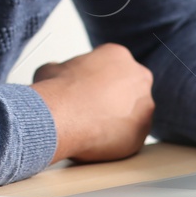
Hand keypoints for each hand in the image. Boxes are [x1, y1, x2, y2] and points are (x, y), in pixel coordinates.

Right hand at [31, 43, 154, 164]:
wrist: (62, 118)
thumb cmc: (58, 92)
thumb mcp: (52, 68)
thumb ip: (63, 68)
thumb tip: (57, 73)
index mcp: (119, 56)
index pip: (114, 66)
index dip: (98, 79)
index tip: (88, 89)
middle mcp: (138, 78)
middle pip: (129, 88)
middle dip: (114, 98)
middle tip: (93, 108)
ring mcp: (144, 107)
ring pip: (133, 114)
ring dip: (118, 120)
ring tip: (93, 126)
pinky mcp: (141, 134)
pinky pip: (131, 137)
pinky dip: (117, 140)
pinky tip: (98, 140)